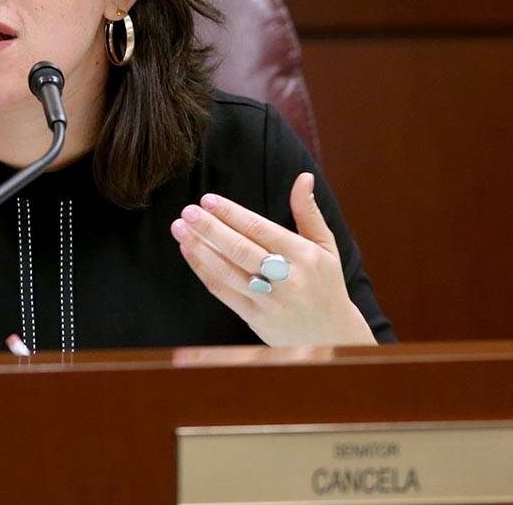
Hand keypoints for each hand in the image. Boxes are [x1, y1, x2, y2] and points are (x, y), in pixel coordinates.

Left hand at [170, 172, 374, 346]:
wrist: (332, 336)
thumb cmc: (325, 284)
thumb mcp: (325, 246)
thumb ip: (308, 212)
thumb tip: (303, 177)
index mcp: (304, 256)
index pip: (261, 230)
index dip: (232, 214)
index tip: (209, 200)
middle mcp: (287, 278)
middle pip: (241, 250)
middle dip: (210, 229)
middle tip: (188, 211)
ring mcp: (270, 301)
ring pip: (228, 271)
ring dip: (200, 249)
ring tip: (180, 229)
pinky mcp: (256, 319)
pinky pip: (224, 292)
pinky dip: (203, 271)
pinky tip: (189, 253)